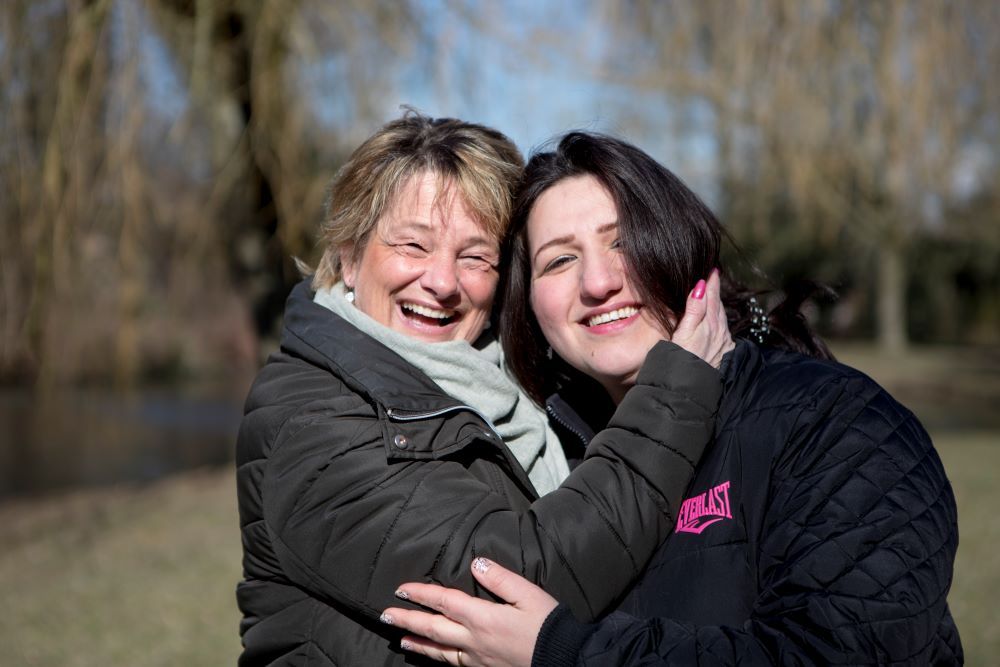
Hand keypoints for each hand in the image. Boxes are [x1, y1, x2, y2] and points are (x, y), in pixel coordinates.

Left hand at [381, 557, 556, 666]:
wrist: (564, 660)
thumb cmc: (548, 624)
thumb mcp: (528, 594)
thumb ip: (500, 578)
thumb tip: (476, 563)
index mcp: (483, 617)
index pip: (444, 602)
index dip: (421, 594)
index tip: (401, 589)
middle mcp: (475, 640)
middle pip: (433, 628)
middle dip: (408, 620)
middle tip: (385, 615)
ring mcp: (478, 659)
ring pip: (440, 651)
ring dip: (418, 643)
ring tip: (401, 638)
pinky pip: (454, 663)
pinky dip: (438, 658)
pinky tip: (434, 656)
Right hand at [670, 268, 733, 368]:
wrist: (689, 387)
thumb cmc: (680, 360)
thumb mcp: (684, 332)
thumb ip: (694, 309)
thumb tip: (701, 285)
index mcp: (709, 322)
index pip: (711, 295)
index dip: (711, 280)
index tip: (712, 267)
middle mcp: (719, 330)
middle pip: (717, 304)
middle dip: (715, 289)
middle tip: (714, 273)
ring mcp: (722, 341)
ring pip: (721, 316)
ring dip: (717, 302)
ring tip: (714, 291)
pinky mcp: (722, 351)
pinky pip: (723, 329)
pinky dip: (719, 318)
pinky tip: (717, 319)